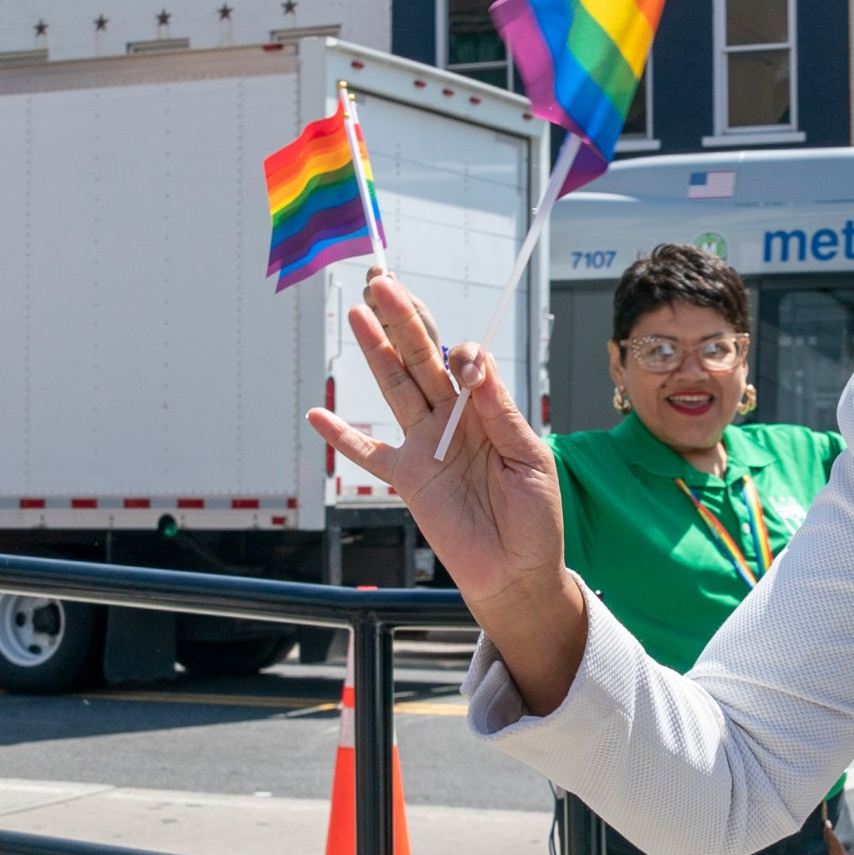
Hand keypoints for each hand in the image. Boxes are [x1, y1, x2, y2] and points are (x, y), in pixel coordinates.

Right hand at [307, 274, 584, 713]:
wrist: (519, 572)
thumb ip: (501, 414)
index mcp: (490, 412)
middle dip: (404, 322)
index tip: (466, 360)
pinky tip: (318, 414)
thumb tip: (476, 365)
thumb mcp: (530, 460)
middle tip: (382, 282)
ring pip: (396, 389)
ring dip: (376, 351)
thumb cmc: (535, 519)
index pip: (468, 364)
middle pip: (423, 362)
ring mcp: (427, 447)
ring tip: (357, 313)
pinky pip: (368, 454)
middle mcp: (455, 422)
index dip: (464, 354)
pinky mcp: (407, 479)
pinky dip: (342, 437)